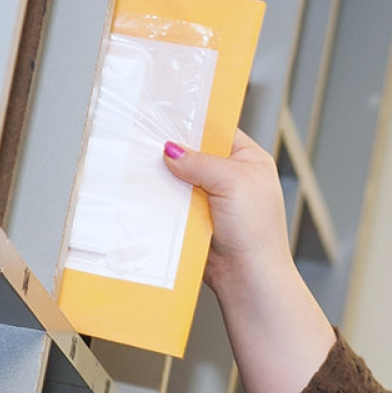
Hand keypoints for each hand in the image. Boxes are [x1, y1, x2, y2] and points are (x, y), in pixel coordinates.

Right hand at [162, 130, 334, 392]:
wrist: (248, 279)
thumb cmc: (256, 231)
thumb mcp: (232, 182)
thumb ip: (201, 162)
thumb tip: (171, 149)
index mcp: (249, 159)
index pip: (217, 130)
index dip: (193, 122)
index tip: (164, 113)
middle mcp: (231, 177)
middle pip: (194, 154)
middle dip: (172, 151)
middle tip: (143, 138)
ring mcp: (212, 200)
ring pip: (180, 180)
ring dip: (163, 178)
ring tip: (136, 162)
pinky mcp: (195, 221)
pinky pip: (172, 204)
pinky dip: (160, 201)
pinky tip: (142, 192)